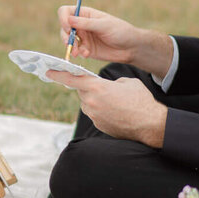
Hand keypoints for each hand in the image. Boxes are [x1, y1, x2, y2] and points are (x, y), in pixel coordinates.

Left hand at [49, 71, 167, 147]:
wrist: (150, 124)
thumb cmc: (141, 100)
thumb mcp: (127, 82)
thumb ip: (111, 82)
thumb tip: (107, 87)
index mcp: (96, 88)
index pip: (72, 79)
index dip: (58, 75)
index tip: (48, 72)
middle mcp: (91, 102)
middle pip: (82, 91)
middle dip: (90, 89)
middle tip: (106, 90)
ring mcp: (94, 115)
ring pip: (88, 103)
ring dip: (96, 101)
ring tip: (116, 103)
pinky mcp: (98, 125)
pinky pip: (95, 114)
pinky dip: (102, 111)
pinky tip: (117, 112)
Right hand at [57, 5, 172, 76]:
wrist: (131, 48)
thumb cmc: (121, 31)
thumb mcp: (105, 25)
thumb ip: (87, 23)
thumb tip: (69, 20)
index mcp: (85, 14)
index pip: (65, 12)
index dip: (63, 19)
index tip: (68, 28)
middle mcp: (81, 24)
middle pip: (64, 28)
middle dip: (65, 37)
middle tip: (70, 44)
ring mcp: (82, 37)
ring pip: (67, 41)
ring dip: (70, 47)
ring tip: (78, 53)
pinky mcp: (85, 49)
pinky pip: (75, 51)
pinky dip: (79, 53)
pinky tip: (87, 54)